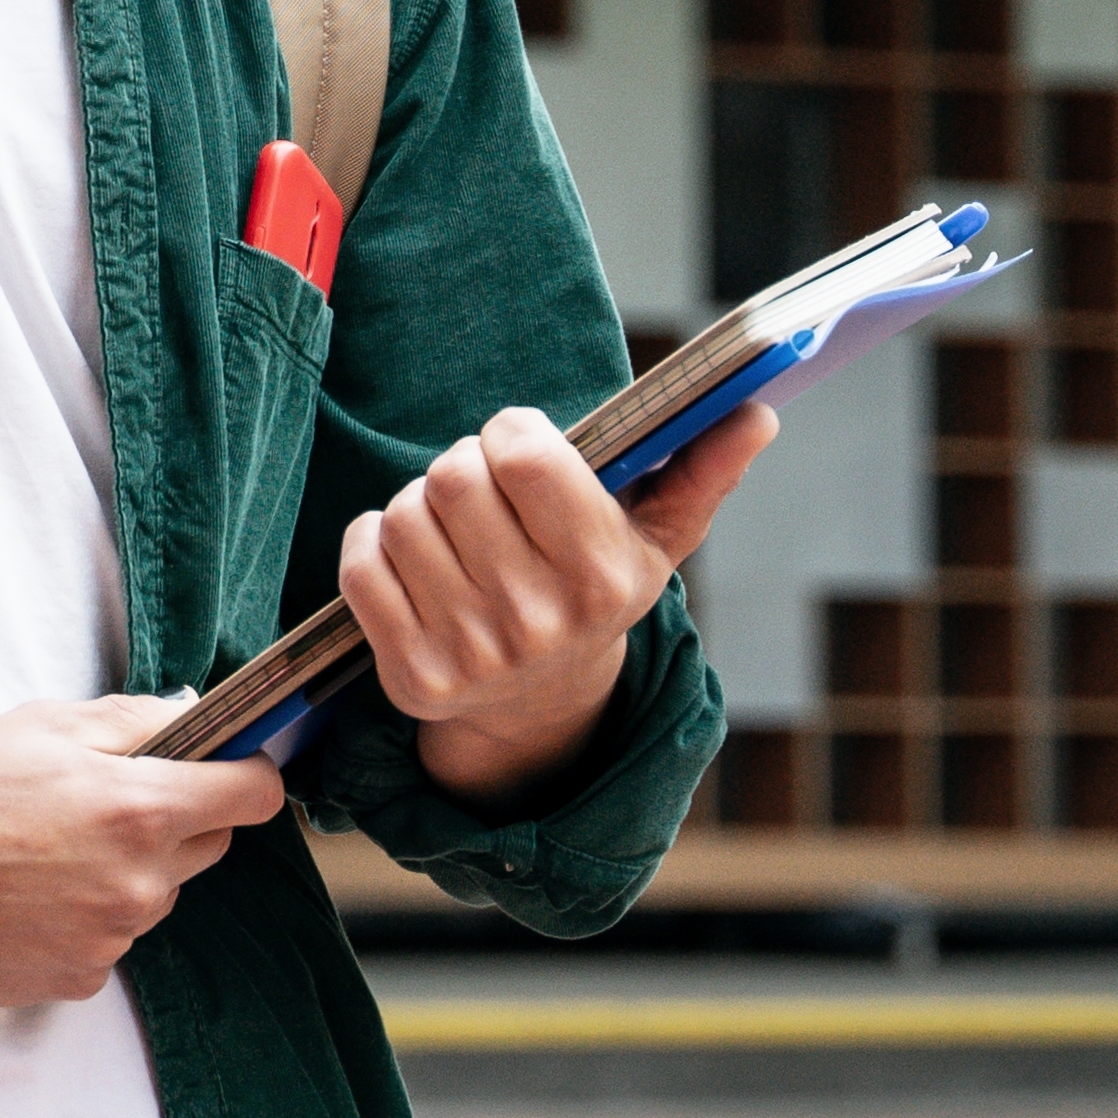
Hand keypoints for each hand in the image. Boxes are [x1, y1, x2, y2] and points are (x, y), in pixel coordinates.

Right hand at [0, 699, 279, 1009]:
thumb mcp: (43, 723)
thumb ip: (136, 722)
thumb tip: (197, 722)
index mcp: (140, 808)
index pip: (253, 796)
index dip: (247, 774)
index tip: (233, 768)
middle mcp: (138, 883)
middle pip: (206, 847)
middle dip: (174, 821)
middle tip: (100, 802)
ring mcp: (108, 941)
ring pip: (152, 898)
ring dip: (122, 874)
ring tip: (40, 852)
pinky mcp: (73, 981)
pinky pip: (105, 944)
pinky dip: (80, 921)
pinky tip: (21, 896)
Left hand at [346, 402, 775, 809]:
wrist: (542, 704)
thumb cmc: (594, 588)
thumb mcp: (656, 537)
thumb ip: (703, 470)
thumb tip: (758, 413)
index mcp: (604, 575)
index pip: (524, 454)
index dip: (511, 432)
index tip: (520, 446)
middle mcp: (540, 620)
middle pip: (452, 477)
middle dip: (462, 466)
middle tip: (483, 491)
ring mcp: (474, 655)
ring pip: (401, 516)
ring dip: (418, 509)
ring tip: (456, 534)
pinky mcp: (413, 678)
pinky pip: (360, 563)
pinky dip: (374, 546)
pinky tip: (417, 564)